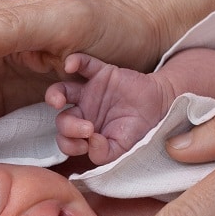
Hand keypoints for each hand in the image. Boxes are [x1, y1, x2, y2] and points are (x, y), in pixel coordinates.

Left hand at [46, 53, 174, 163]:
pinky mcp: (100, 73)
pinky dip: (74, 61)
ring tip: (58, 102)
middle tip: (88, 130)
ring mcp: (89, 92)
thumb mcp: (122, 149)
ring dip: (54, 96)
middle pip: (62, 119)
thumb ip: (104, 154)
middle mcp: (82, 112)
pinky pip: (83, 63)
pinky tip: (70, 66)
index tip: (86, 146)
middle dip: (69, 127)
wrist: (159, 106)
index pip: (65, 140)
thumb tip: (90, 144)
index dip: (70, 144)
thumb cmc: (138, 129)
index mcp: (84, 133)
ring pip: (61, 91)